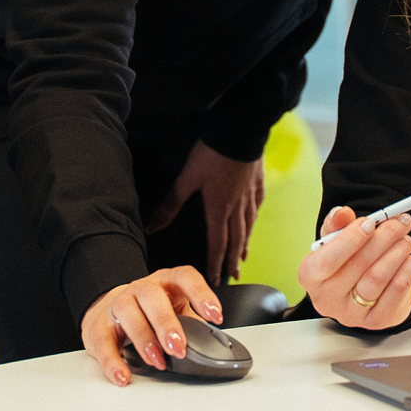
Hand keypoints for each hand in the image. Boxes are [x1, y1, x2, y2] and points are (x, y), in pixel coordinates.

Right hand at [81, 265, 223, 385]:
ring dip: (144, 338)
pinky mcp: (98, 324)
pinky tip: (123, 375)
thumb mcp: (175, 310)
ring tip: (157, 361)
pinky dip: (113, 360)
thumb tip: (213, 345)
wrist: (110, 309)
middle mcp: (142, 288)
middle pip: (152, 296)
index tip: (216, 315)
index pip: (185, 277)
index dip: (201, 293)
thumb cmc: (150, 311)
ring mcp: (118, 303)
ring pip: (127, 312)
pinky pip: (103, 341)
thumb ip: (192, 324)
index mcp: (166, 282)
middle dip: (166, 322)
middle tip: (179, 347)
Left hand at [147, 139, 265, 282]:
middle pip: (235, 240)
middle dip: (232, 260)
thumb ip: (170, 205)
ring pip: (248, 225)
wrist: (240, 130)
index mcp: (218, 208)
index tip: (215, 280)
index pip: (217, 244)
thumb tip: (152, 227)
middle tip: (233, 276)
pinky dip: (254, 218)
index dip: (215, 264)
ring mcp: (249, 194)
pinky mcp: (257, 181)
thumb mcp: (186, 178)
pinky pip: (257, 206)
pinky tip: (254, 220)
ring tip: (243, 256)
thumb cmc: (213, 153)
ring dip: (245, 243)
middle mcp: (236, 206)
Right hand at [297, 206, 410, 330]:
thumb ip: (337, 224)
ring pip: (378, 278)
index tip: (371, 222)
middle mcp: (327, 299)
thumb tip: (341, 213)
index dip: (351, 240)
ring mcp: (351, 314)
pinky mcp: (375, 321)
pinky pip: (395, 294)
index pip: (327, 260)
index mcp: (310, 276)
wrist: (361, 292)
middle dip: (384, 238)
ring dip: (397, 253)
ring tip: (405, 239)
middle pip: (358, 265)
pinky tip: (409, 259)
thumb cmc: (345, 262)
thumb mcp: (336, 240)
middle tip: (399, 222)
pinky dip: (406, 272)